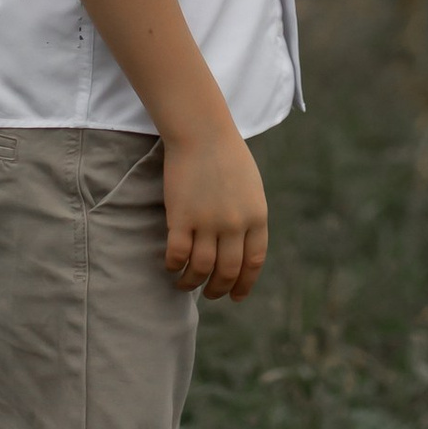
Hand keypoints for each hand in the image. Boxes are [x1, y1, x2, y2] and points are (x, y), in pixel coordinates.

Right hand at [162, 124, 268, 301]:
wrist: (203, 132)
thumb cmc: (228, 156)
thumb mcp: (252, 189)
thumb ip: (250, 218)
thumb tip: (243, 246)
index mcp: (257, 217)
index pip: (253, 263)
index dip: (244, 284)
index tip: (235, 296)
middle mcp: (235, 225)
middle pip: (227, 271)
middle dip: (218, 289)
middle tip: (210, 295)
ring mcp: (207, 222)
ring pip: (201, 268)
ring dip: (192, 283)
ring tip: (185, 284)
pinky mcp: (181, 217)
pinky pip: (177, 254)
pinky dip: (174, 265)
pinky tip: (171, 266)